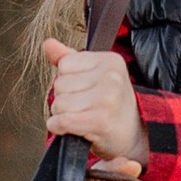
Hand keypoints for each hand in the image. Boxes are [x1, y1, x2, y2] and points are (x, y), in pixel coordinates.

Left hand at [44, 39, 142, 165]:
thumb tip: (48, 44)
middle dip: (64, 99)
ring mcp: (108, 98)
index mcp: (110, 61)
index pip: (65, 64)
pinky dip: (58, 127)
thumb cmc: (110, 106)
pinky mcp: (101, 121)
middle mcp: (111, 76)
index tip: (84, 91)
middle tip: (84, 108)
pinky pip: (63, 121)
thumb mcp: (94, 77)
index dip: (67, 80)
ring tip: (81, 117)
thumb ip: (70, 59)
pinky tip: (69, 129)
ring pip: (59, 103)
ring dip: (62, 115)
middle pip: (60, 84)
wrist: (132, 136)